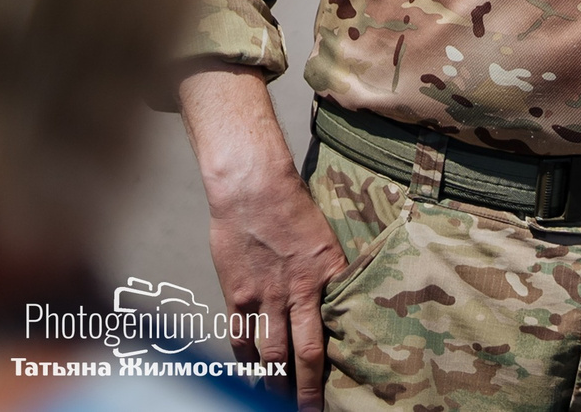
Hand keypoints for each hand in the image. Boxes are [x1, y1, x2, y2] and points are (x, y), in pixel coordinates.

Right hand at [179, 66, 345, 409]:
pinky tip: (250, 377)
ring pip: (272, 353)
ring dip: (276, 383)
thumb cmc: (293, 209)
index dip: (337, 364)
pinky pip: (242, 338)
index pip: (335, 333)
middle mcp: (298, 294)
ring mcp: (265, 298)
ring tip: (279, 402)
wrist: (254, 189)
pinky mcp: (238, 296)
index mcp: (328, 278)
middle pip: (305, 354)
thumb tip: (341, 298)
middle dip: (307, 388)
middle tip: (309, 411)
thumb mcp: (327, 240)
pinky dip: (246, 362)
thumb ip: (331, 273)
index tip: (342, 386)